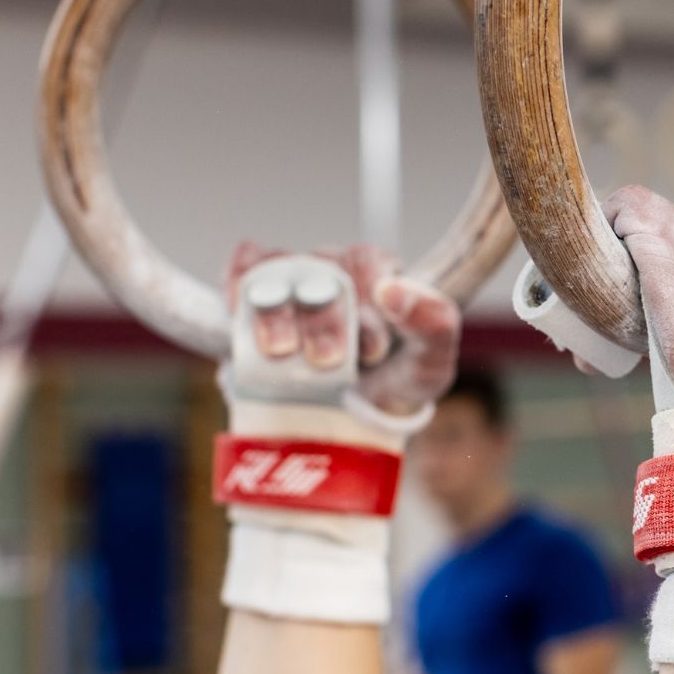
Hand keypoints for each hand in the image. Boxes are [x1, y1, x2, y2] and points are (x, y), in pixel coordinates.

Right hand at [227, 241, 460, 414]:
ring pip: (279, 266)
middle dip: (324, 318)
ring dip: (278, 310)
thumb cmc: (393, 378)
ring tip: (281, 351)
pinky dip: (239, 283)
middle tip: (327, 361)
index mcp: (380, 271)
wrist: (350, 411)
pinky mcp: (257, 286)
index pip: (367, 262)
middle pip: (321, 267)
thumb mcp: (429, 363)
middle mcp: (335, 265)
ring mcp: (294, 272)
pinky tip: (241, 315)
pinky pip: (245, 263)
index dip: (366, 301)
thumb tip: (395, 292)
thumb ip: (433, 326)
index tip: (372, 350)